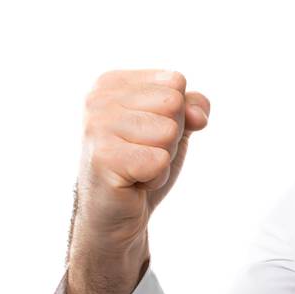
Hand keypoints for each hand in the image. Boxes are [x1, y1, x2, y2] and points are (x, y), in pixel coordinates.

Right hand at [72, 69, 210, 253]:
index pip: (175, 82)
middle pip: (173, 103)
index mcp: (111, 83)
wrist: (118, 211)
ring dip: (163, 158)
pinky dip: (155, 177)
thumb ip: (192, 106)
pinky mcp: (103, 158)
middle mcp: (98, 100)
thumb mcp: (175, 126)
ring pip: (168, 132)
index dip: (177, 114)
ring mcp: (96, 128)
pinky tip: (134, 182)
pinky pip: (159, 161)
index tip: (149, 134)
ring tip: (138, 167)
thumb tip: (198, 116)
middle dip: (171, 136)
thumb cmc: (143, 163)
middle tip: (143, 153)